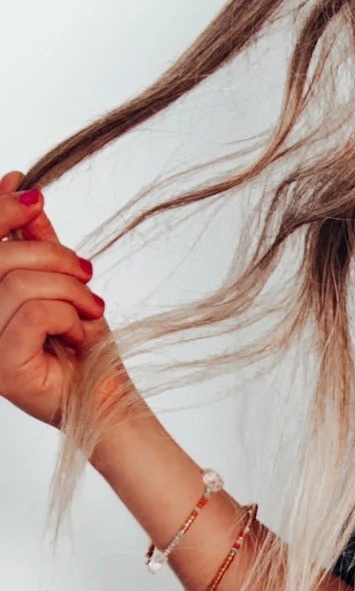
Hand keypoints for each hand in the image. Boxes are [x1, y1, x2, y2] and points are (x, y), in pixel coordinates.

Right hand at [0, 171, 111, 428]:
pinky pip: (33, 313)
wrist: (109, 400)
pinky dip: (66, 317)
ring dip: (68, 291)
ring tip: (89, 312)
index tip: (31, 194)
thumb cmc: (83, 348)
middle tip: (88, 277)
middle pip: (0, 257)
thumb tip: (22, 190)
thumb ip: (35, 241)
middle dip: (54, 257)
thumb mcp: (60, 281)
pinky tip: (76, 335)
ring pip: (18, 282)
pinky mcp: (3, 364)